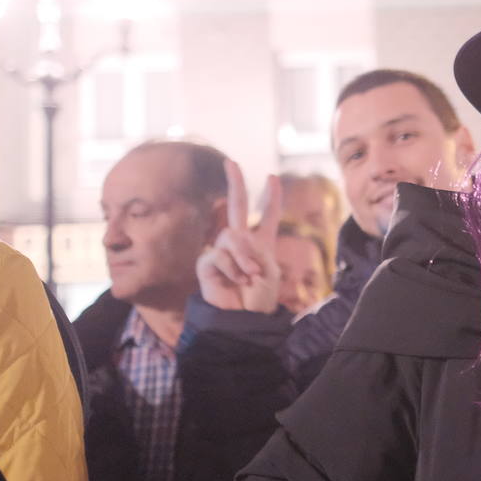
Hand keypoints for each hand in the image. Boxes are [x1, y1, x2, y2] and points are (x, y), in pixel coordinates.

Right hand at [197, 160, 282, 313]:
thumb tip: (233, 236)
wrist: (244, 318)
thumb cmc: (260, 298)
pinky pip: (219, 254)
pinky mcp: (207, 263)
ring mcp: (222, 250)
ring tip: (249, 275)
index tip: (273, 179)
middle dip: (235, 183)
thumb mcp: (268, 269)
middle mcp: (240, 242)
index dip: (271, 198)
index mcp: (261, 243)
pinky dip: (232, 268)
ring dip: (244, 256)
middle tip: (231, 162)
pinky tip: (236, 280)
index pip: (266, 216)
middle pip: (236, 207)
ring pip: (231, 236)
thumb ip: (253, 248)